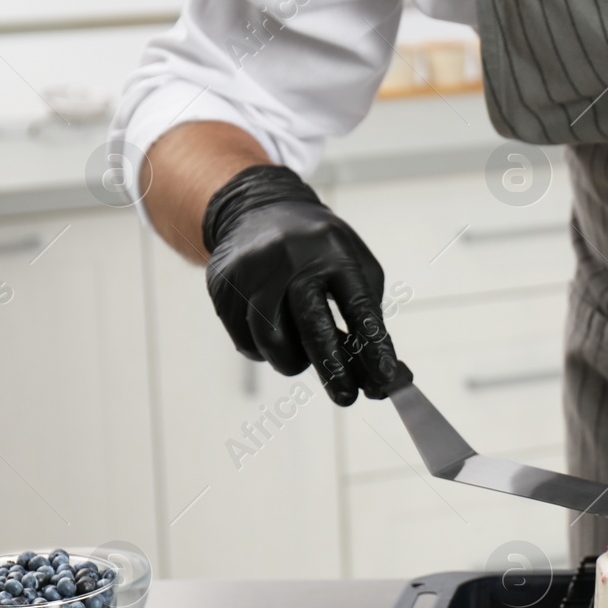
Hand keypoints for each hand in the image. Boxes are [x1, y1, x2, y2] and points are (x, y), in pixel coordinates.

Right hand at [202, 165, 401, 405]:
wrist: (257, 210)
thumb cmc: (319, 251)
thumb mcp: (353, 266)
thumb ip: (367, 318)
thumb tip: (381, 379)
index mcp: (332, 250)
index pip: (357, 305)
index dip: (372, 346)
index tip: (385, 380)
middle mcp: (290, 256)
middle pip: (310, 324)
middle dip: (333, 369)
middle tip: (347, 398)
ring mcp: (251, 270)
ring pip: (270, 340)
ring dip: (293, 361)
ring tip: (303, 355)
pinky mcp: (222, 284)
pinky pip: (244, 339)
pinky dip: (264, 350)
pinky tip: (274, 333)